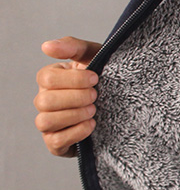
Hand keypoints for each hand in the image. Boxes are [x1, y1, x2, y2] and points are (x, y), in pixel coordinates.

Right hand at [34, 36, 101, 156]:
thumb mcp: (94, 56)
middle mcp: (45, 101)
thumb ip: (73, 46)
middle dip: (76, 98)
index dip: (74, 79)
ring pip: (45, 121)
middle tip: (96, 95)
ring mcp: (49, 123)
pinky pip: (55, 142)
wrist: (126, 102)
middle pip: (44, 101)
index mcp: (50, 79)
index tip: (96, 78)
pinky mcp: (57, 143)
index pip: (46, 78)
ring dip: (74, 115)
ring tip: (94, 110)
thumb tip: (46, 46)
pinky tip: (92, 125)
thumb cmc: (105, 76)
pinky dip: (75, 133)